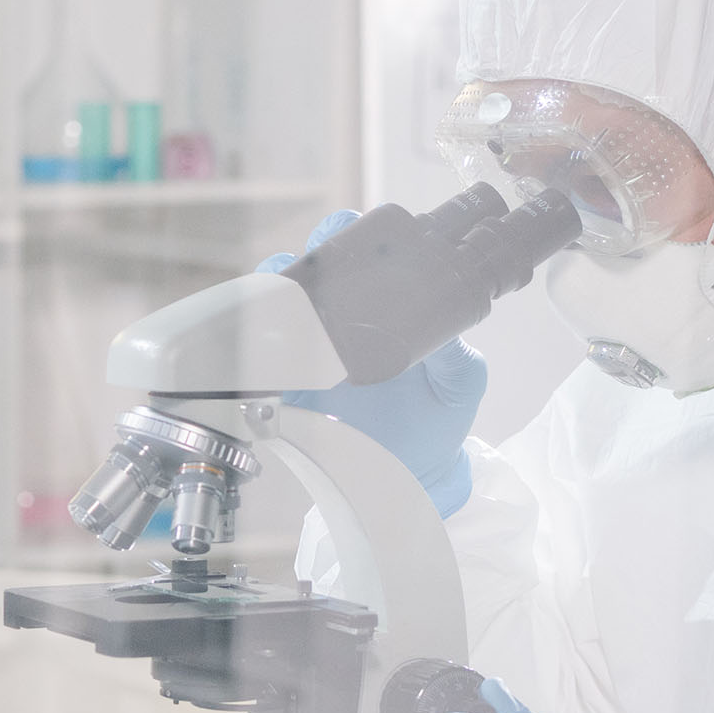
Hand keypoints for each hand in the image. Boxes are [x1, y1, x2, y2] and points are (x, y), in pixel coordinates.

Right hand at [261, 209, 487, 517]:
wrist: (413, 477)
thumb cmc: (437, 419)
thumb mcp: (459, 384)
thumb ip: (456, 358)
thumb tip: (446, 336)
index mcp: (383, 304)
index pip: (362, 254)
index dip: (352, 235)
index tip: (354, 236)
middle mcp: (340, 318)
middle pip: (313, 268)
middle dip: (308, 256)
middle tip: (316, 264)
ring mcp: (309, 348)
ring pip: (277, 302)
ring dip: (274, 291)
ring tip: (283, 299)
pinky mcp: (285, 385)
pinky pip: (257, 355)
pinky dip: (254, 344)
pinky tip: (262, 343)